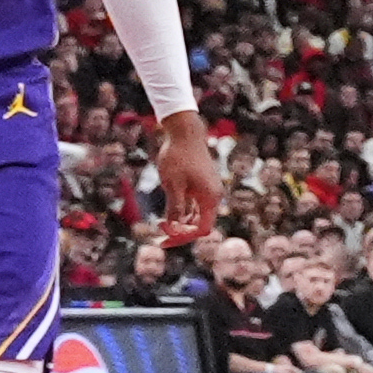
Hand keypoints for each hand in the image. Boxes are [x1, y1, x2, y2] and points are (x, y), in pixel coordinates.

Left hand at [154, 109, 219, 243]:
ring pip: (197, 216)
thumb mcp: (173, 185)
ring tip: (161, 226)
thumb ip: (175, 208)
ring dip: (181, 224)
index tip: (164, 239)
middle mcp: (213, 196)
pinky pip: (195, 206)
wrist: (185, 133)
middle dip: (181, 233)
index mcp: (210, 198)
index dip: (184, 238)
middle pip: (200, 225)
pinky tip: (168, 215)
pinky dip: (183, 213)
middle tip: (159, 236)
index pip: (202, 229)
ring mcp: (208, 190)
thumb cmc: (179, 157)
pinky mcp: (202, 185)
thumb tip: (174, 229)